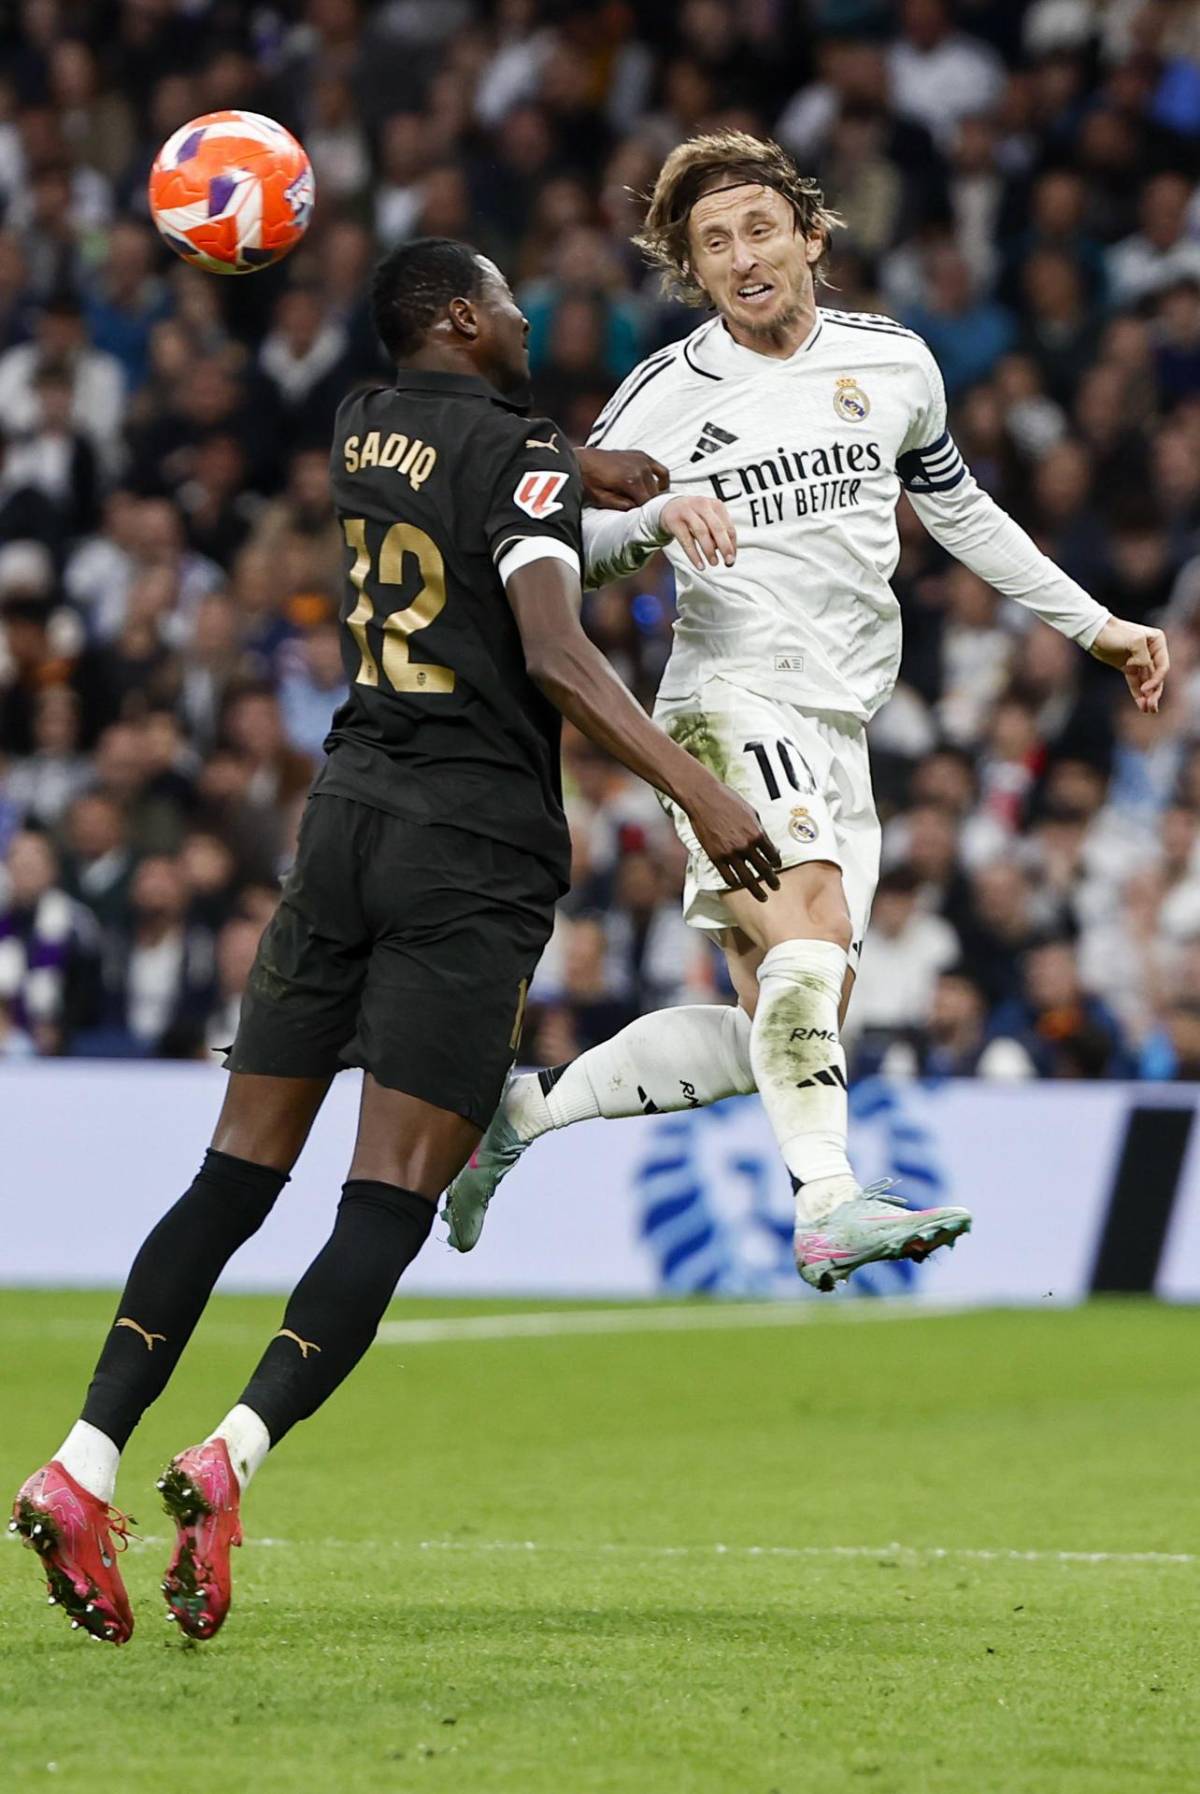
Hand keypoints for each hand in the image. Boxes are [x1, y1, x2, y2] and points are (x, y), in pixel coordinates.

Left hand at [577, 447, 668, 511]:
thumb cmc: (588, 480)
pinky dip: (661, 480)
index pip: (647, 503)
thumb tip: (637, 511)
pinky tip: (658, 488)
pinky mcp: (641, 455)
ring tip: (649, 504)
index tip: (642, 520)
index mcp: (630, 480)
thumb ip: (622, 506)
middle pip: (653, 494)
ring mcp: (642, 460)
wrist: (581, 460)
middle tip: (643, 514)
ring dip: (655, 494)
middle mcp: (640, 468)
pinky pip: (660, 470)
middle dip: (649, 504)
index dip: (644, 513)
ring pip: (658, 484)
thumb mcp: (601, 499)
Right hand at [662, 495, 736, 569]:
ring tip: (714, 563)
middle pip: (717, 528)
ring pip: (701, 532)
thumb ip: (719, 535)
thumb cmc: (695, 518)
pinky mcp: (674, 520)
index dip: (732, 546)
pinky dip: (694, 555)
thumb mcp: (709, 521)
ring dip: (709, 550)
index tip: (731, 560)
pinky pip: (686, 540)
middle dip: (725, 546)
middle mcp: (703, 505)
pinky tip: (699, 565)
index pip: (729, 528)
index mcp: (716, 505)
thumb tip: (729, 556)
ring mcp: (687, 511)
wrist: (670, 508)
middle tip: (728, 562)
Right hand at [680, 771, 781, 902]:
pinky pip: (727, 876)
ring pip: (747, 878)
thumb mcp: (751, 812)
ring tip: (761, 896)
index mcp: (757, 833)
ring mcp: (730, 853)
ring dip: (756, 889)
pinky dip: (734, 882)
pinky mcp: (715, 857)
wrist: (704, 798)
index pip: (772, 854)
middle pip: (763, 869)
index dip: (776, 862)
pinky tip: (738, 884)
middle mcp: (746, 846)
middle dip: (772, 880)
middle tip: (776, 888)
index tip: (776, 866)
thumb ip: (759, 829)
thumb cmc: (728, 800)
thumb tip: (765, 842)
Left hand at [1089, 616, 1169, 713]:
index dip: (1156, 681)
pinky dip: (1138, 695)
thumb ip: (1143, 657)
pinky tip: (1141, 706)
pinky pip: (1135, 683)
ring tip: (1148, 710)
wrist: (1094, 632)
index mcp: (1157, 642)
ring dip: (1148, 697)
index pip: (1162, 666)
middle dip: (1155, 693)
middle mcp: (1151, 651)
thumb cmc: (1114, 632)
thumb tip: (1143, 669)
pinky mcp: (1128, 667)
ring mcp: (1140, 660)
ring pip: (1147, 682)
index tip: (1145, 690)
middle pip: (1157, 677)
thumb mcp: (1134, 641)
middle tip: (1151, 707)